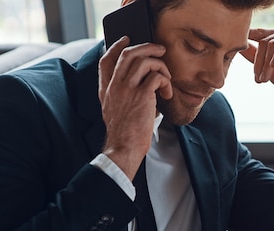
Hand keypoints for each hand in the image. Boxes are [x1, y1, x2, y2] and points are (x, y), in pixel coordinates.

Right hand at [98, 36, 172, 179]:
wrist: (123, 148)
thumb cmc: (124, 134)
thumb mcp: (114, 111)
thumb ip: (122, 96)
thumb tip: (144, 84)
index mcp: (106, 89)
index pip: (106, 59)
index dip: (116, 46)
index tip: (127, 40)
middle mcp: (114, 85)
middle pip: (128, 54)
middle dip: (147, 48)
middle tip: (160, 50)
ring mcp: (127, 89)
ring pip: (144, 61)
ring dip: (161, 66)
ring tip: (167, 78)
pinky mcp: (142, 95)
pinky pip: (157, 76)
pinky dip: (166, 81)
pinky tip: (167, 93)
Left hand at [240, 28, 273, 112]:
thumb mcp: (269, 68)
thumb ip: (255, 57)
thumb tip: (239, 48)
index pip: (260, 34)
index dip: (249, 41)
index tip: (238, 52)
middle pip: (265, 40)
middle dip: (258, 61)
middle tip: (257, 79)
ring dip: (266, 62)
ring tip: (264, 79)